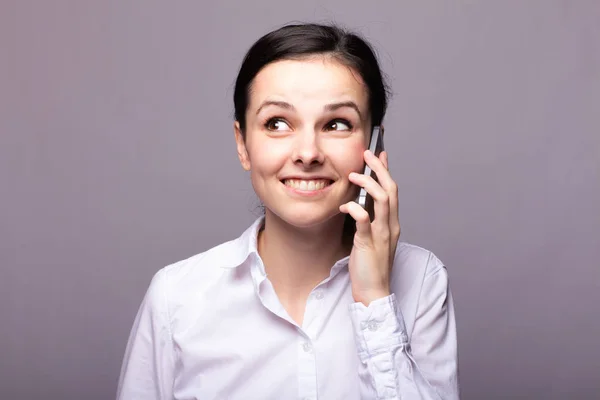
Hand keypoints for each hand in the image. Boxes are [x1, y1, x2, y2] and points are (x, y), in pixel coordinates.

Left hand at [339, 150, 400, 305]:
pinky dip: (355, 208)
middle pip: (391, 190)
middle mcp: (391, 226)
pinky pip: (365, 220)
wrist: (374, 292)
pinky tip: (345, 204)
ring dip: (368, 183)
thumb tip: (361, 204)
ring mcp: (382, 234)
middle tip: (367, 154)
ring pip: (383, 200)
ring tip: (353, 175)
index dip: (386, 171)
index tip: (380, 154)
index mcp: (392, 224)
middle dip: (380, 169)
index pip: (393, 191)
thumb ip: (370, 221)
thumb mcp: (372, 238)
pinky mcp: (369, 243)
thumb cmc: (370, 267)